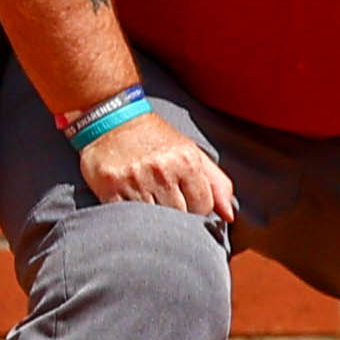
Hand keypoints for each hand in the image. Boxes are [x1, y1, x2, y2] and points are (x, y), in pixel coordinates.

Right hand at [81, 106, 238, 220]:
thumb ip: (217, 183)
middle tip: (168, 207)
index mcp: (187, 161)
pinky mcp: (109, 187)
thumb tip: (229, 216)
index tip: (189, 205)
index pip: (203, 207)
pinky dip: (131, 217)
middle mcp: (162, 170)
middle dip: (177, 217)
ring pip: (154, 219)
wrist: (112, 120)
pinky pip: (127, 216)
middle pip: (179, 215)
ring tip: (150, 205)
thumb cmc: (157, 140)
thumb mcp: (193, 153)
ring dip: (154, 219)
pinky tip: (132, 206)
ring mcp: (134, 179)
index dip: (198, 211)